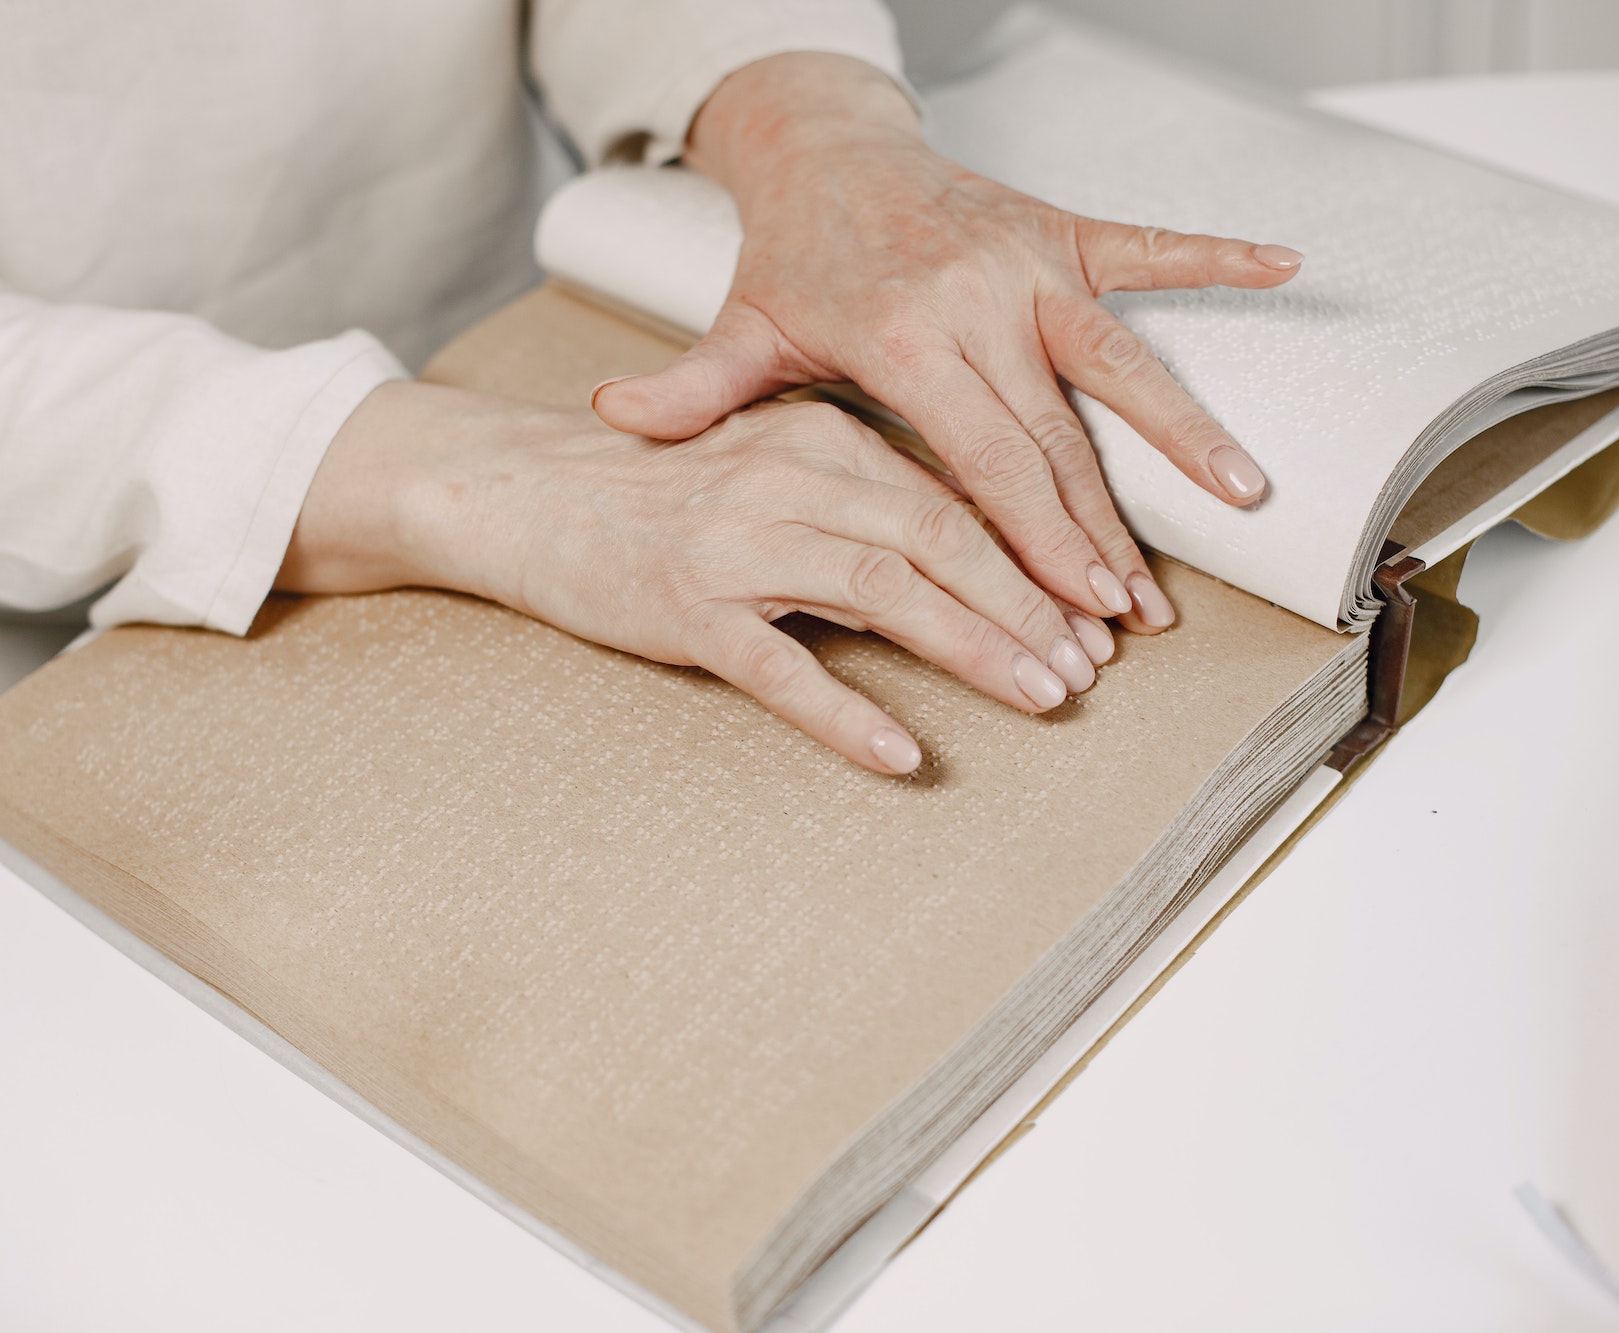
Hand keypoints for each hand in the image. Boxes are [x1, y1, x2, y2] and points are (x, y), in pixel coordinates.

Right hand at [278, 384, 1117, 772]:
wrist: (528, 490)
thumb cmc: (663, 489)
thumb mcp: (775, 469)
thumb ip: (866, 504)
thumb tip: (976, 563)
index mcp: (820, 436)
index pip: (954, 496)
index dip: (1033, 559)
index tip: (1090, 614)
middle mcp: (786, 475)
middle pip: (939, 538)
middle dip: (1027, 606)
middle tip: (1087, 668)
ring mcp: (734, 541)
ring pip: (884, 592)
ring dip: (973, 648)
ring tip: (1039, 697)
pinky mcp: (686, 606)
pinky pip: (782, 668)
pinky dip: (848, 714)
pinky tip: (903, 755)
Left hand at [592, 53, 1302, 634]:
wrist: (829, 151)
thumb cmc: (792, 259)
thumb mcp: (741, 330)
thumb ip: (693, 391)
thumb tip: (612, 423)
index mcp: (906, 337)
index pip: (988, 464)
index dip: (1041, 542)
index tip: (1084, 608)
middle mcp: (979, 297)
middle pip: (1058, 437)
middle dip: (1105, 534)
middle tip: (1148, 612)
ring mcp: (1030, 258)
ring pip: (1120, 363)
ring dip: (1185, 435)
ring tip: (1246, 497)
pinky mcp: (1062, 227)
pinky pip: (1152, 244)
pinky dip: (1218, 253)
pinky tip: (1288, 265)